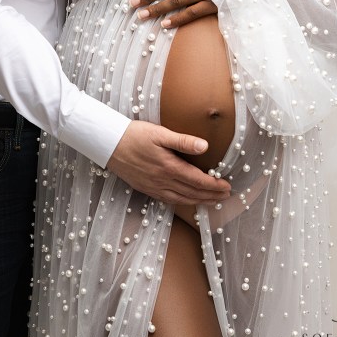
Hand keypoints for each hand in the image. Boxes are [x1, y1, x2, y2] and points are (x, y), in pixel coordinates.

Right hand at [106, 120, 230, 206]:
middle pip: (192, 193)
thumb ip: (183, 141)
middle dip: (211, 196)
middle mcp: (163, 181)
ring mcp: (154, 187)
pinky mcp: (146, 188)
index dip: (214, 185)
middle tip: (226, 197)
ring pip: (181, 199)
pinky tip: (186, 201)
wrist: (109, 144)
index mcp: (169, 167)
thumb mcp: (160, 133)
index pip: (198, 181)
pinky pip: (168, 200)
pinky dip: (182, 203)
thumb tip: (204, 146)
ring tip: (212, 201)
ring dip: (199, 202)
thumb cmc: (135, 135)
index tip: (227, 186)